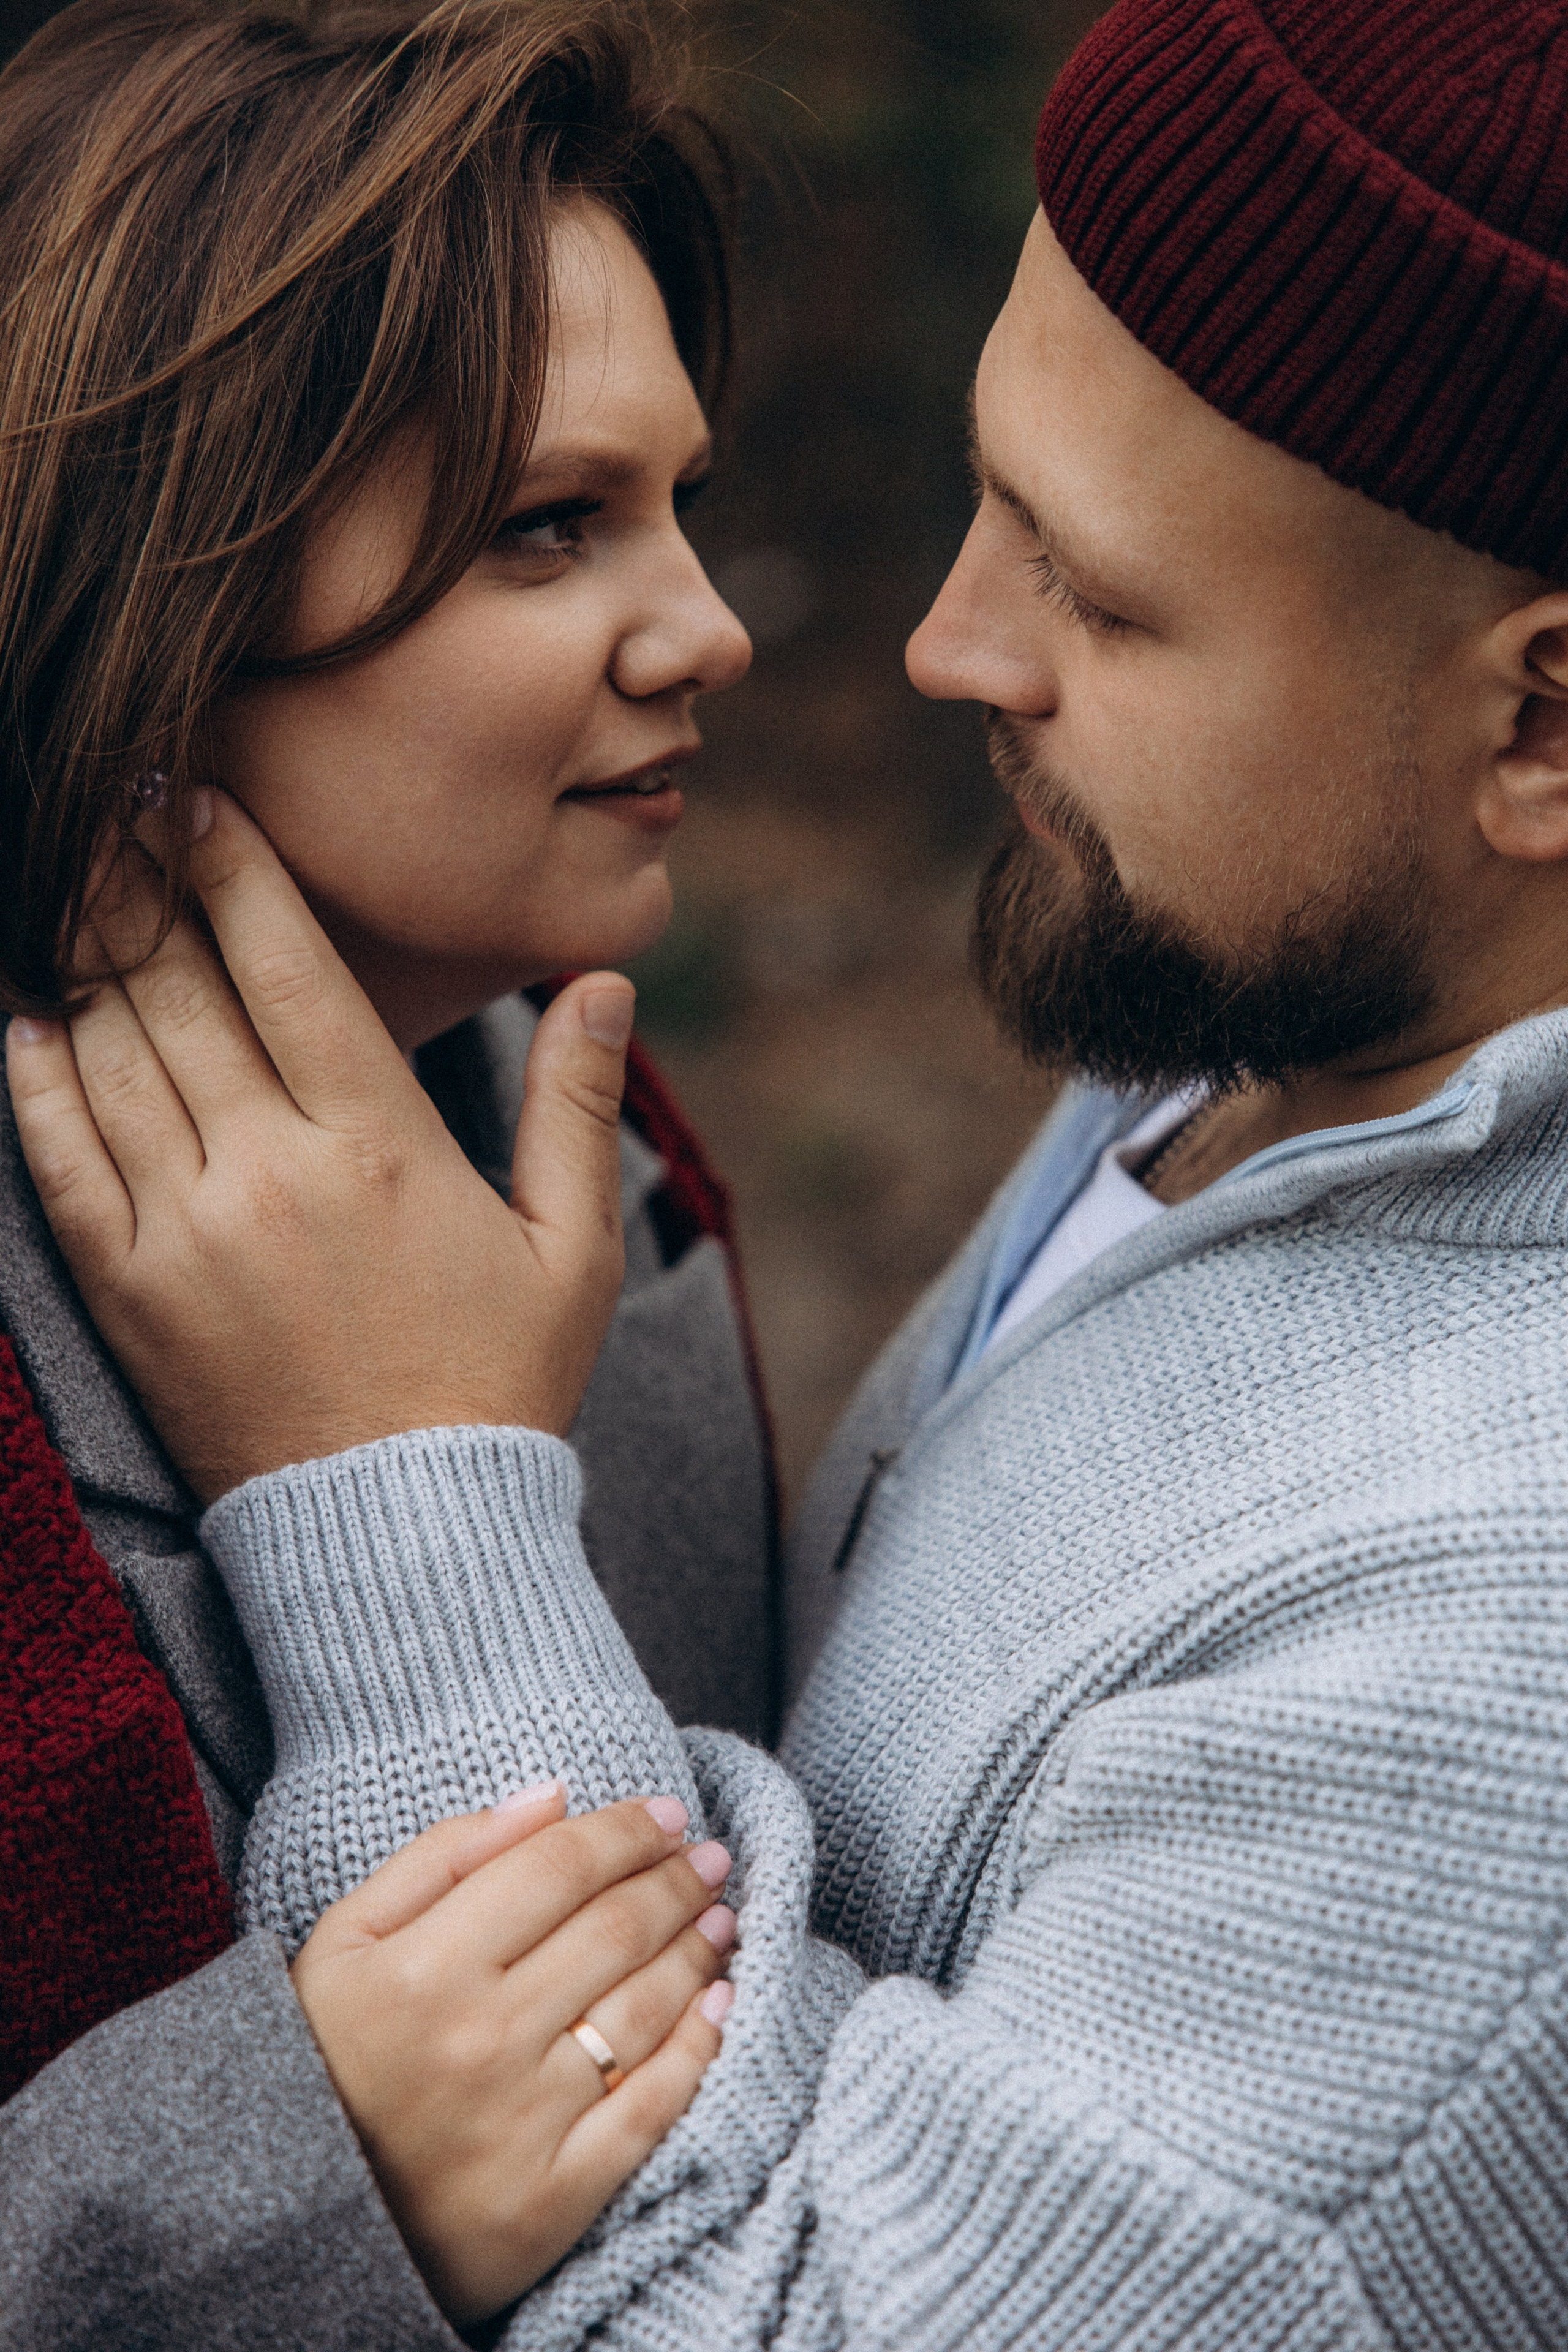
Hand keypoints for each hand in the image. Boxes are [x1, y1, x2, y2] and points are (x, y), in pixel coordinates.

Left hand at [6, 790, 635, 1500]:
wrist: (404, 1537)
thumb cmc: (500, 1383)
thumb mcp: (574, 1248)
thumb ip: (579, 1105)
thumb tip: (605, 983)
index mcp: (381, 1145)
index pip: (283, 965)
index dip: (230, 866)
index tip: (194, 795)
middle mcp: (270, 1171)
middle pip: (180, 988)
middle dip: (141, 883)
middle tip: (114, 807)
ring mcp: (187, 1233)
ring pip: (111, 1058)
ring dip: (84, 959)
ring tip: (72, 886)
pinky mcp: (131, 1295)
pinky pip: (61, 1165)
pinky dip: (36, 1085)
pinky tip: (24, 1023)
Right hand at [291, 1778, 736, 2323]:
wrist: (295, 2216)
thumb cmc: (324, 2056)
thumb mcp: (345, 1939)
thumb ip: (444, 1854)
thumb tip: (551, 1796)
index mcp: (424, 1967)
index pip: (558, 1868)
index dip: (624, 1830)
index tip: (666, 1812)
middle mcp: (480, 2039)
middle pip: (613, 1931)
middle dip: (676, 1881)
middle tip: (709, 1857)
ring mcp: (521, 2122)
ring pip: (643, 2009)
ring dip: (696, 1951)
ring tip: (720, 1917)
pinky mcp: (552, 2199)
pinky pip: (651, 2110)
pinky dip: (699, 2048)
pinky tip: (718, 2004)